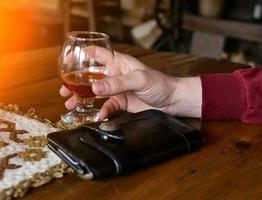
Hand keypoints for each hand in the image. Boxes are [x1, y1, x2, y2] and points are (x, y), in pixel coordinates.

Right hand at [60, 48, 201, 119]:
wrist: (171, 101)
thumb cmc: (159, 83)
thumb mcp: (139, 79)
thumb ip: (117, 83)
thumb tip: (95, 88)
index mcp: (119, 63)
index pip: (97, 54)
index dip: (82, 55)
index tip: (67, 61)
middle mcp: (115, 75)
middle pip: (91, 76)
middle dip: (76, 82)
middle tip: (64, 89)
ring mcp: (117, 90)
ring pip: (94, 93)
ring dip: (82, 98)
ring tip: (70, 103)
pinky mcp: (121, 103)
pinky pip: (107, 107)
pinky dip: (101, 111)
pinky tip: (98, 115)